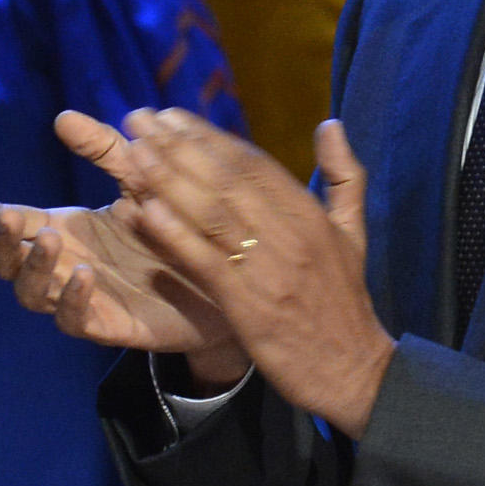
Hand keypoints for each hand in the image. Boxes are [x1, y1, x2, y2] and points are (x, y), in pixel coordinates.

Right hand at [0, 113, 235, 362]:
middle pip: (8, 260)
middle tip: (7, 217)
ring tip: (50, 239)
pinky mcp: (108, 325)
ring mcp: (81, 298)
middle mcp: (64, 265)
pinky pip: (73, 319)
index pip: (10, 220)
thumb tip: (62, 115)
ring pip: (32, 293)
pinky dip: (71, 298)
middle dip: (0, 239)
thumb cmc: (173, 228)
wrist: (222, 278)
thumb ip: (105, 150)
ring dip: (34, 266)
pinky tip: (84, 275)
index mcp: (66, 230)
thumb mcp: (141, 180)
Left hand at [106, 109, 394, 433]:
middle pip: (225, 178)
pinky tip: (144, 212)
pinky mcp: (249, 305)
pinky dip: (174, 235)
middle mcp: (289, 233)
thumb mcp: (353, 232)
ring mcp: (268, 268)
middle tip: (138, 119)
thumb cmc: (344, 302)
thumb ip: (344, 176)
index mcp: (309, 213)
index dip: (207, 136)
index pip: (252, 163)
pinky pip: (205, 261)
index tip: (171, 115)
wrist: (354, 369)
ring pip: (211, 213)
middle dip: (177, 146)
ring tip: (130, 153)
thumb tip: (330, 123)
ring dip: (166, 180)